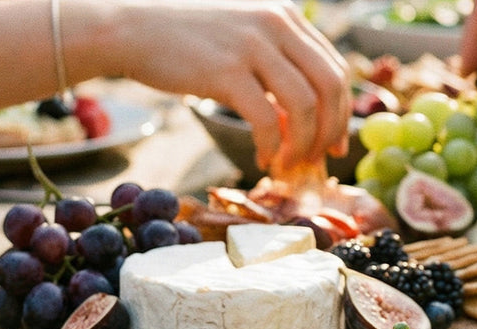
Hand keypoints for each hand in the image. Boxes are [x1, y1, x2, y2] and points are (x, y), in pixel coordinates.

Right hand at [112, 1, 350, 169]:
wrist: (132, 29)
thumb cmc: (188, 43)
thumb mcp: (244, 40)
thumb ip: (278, 67)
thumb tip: (306, 120)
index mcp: (286, 16)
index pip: (335, 69)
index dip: (343, 114)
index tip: (336, 145)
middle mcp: (275, 24)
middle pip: (330, 87)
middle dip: (331, 132)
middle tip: (318, 161)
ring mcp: (252, 45)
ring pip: (304, 107)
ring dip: (302, 146)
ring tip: (287, 164)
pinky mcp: (227, 71)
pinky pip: (266, 121)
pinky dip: (271, 148)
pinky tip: (264, 159)